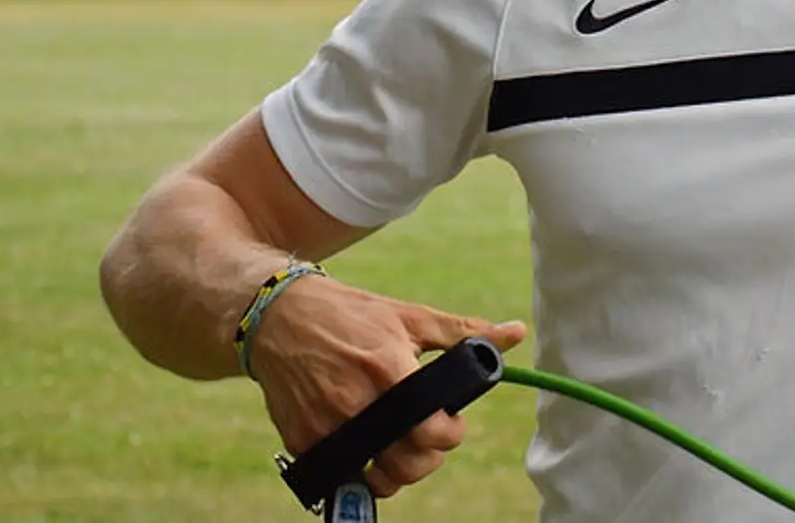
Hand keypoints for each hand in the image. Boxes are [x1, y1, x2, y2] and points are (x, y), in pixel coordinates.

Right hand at [246, 272, 527, 499]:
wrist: (279, 318)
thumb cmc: (353, 315)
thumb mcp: (409, 316)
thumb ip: (463, 332)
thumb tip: (515, 333)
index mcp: (389, 369)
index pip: (431, 430)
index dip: (450, 434)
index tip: (450, 422)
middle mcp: (356, 402)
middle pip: (407, 464)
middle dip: (427, 459)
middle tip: (427, 439)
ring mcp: (326, 425)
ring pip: (375, 479)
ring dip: (395, 473)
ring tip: (400, 449)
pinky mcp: (302, 439)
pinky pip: (341, 473)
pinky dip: (359, 469)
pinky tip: (367, 447)